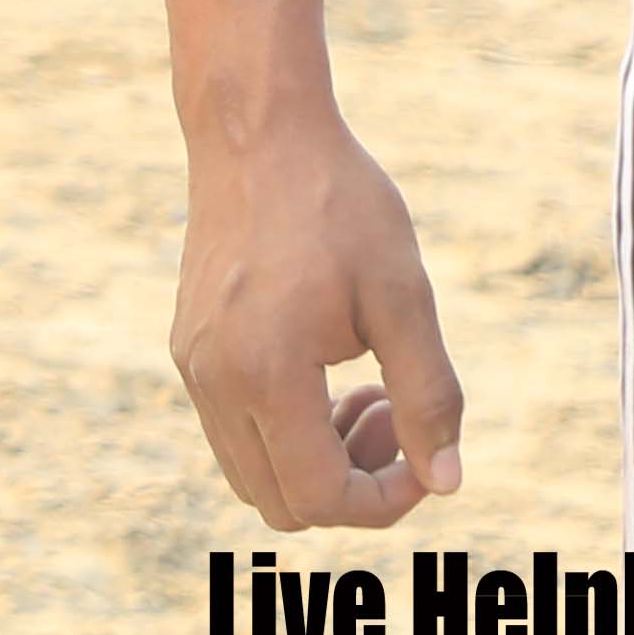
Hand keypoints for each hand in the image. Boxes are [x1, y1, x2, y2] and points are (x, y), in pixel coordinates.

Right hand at [168, 105, 466, 528]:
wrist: (256, 130)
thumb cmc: (338, 202)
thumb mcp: (403, 294)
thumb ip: (429, 395)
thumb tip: (445, 481)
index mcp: (267, 373)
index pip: (324, 497)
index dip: (388, 499)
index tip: (426, 452)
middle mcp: (215, 381)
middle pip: (284, 504)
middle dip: (354, 484)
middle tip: (396, 414)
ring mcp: (194, 367)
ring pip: (253, 476)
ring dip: (318, 462)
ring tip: (367, 392)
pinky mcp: (188, 348)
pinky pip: (234, 432)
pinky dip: (285, 432)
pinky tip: (326, 371)